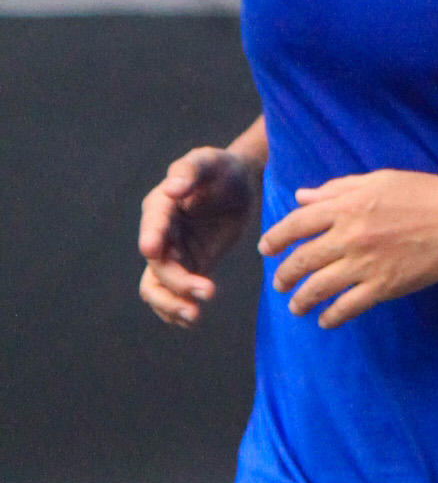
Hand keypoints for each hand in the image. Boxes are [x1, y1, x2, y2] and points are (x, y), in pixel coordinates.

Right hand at [138, 145, 260, 327]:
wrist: (240, 187)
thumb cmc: (222, 169)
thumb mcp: (210, 162)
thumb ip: (190, 170)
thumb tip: (172, 189)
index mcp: (161, 205)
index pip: (153, 223)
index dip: (152, 236)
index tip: (153, 251)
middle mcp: (160, 233)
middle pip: (157, 264)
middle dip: (177, 281)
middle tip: (208, 291)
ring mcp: (171, 253)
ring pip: (157, 286)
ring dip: (171, 303)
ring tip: (194, 316)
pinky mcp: (187, 267)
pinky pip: (173, 293)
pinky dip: (176, 309)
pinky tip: (191, 320)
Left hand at [258, 168, 437, 327]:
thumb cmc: (427, 193)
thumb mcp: (380, 181)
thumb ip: (338, 189)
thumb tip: (302, 197)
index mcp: (347, 205)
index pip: (296, 224)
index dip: (276, 238)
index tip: (267, 249)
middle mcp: (350, 235)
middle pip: (302, 260)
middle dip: (284, 275)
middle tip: (279, 283)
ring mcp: (367, 263)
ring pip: (319, 287)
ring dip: (301, 300)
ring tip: (296, 307)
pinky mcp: (386, 286)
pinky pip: (348, 307)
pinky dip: (332, 317)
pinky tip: (326, 320)